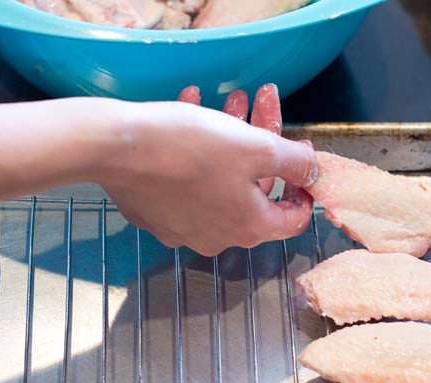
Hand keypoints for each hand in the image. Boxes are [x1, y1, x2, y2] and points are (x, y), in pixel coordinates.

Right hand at [95, 86, 316, 255]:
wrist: (117, 147)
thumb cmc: (191, 149)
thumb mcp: (257, 148)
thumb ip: (296, 162)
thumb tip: (313, 171)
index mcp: (248, 227)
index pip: (292, 218)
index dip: (303, 186)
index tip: (300, 157)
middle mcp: (217, 236)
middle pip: (253, 188)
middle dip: (259, 140)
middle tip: (257, 102)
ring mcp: (183, 227)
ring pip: (219, 179)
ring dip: (228, 137)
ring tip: (225, 99)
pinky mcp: (156, 212)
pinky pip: (188, 181)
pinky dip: (197, 149)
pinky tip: (190, 109)